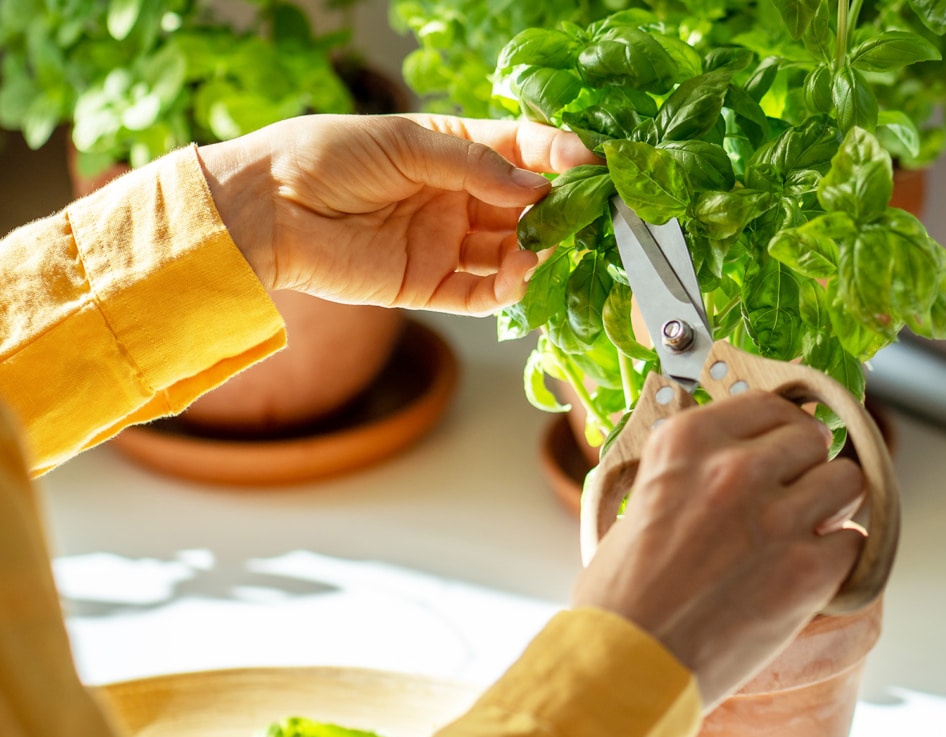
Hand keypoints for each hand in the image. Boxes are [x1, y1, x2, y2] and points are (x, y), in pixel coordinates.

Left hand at [198, 113, 597, 314]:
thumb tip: (536, 185)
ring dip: (532, 253)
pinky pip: (478, 294)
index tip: (588, 162)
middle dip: (552, 211)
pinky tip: (516, 280)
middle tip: (575, 215)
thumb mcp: (408, 144)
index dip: (555, 155)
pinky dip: (503, 292)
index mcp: (453, 152)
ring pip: (507, 254)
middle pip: (523, 208)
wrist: (268, 208)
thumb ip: (473, 165)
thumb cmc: (328, 157)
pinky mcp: (426, 285)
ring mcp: (443, 244)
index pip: (519, 152)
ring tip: (540, 250)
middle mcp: (456, 198)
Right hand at [571, 391, 865, 709]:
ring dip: (831, 504)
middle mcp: (735, 469)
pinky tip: (808, 570)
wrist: (627, 663)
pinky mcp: (807, 572)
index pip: (769, 405)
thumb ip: (694, 467)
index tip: (782, 445)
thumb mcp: (644, 496)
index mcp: (687, 442)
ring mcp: (776, 519)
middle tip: (791, 494)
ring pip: (846, 481)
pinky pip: (855, 541)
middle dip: (806, 464)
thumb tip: (738, 452)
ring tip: (805, 529)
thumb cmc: (623, 591)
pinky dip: (839, 557)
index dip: (781, 429)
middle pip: (812, 437)